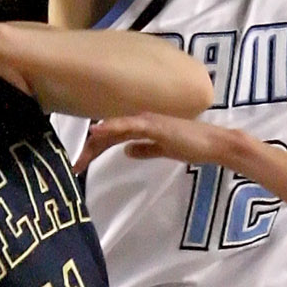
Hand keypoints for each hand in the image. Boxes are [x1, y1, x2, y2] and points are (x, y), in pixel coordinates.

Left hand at [78, 113, 237, 175]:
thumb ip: (144, 149)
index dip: (94, 149)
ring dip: (95, 142)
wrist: (212, 144)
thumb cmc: (192, 146)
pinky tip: (97, 131)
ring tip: (79, 156)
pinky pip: (128, 125)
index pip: (112, 136)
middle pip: (108, 132)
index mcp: (141, 125)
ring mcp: (146, 120)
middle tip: (74, 166)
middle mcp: (140, 119)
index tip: (80, 165)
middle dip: (89, 149)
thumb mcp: (163, 150)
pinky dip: (111, 126)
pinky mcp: (154, 124)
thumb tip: (126, 151)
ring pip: (114, 129)